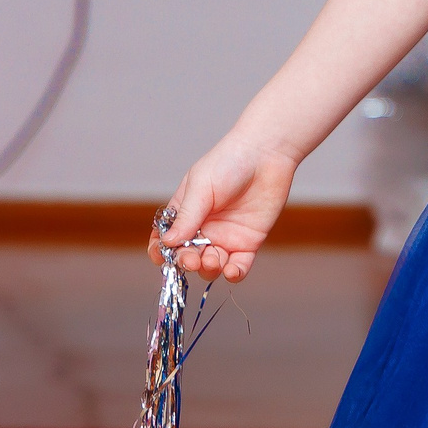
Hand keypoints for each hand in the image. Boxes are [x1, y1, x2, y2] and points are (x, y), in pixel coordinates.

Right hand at [146, 127, 302, 281]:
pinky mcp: (249, 242)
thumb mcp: (201, 187)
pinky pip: (239, 266)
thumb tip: (168, 242)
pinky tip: (231, 271)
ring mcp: (226, 237)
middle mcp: (203, 229)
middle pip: (188, 257)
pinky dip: (234, 274)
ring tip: (213, 260)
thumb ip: (187, 216)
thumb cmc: (229, 162)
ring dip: (209, 270)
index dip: (161, 251)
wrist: (267, 154)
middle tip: (192, 260)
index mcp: (185, 213)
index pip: (166, 239)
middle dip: (186, 262)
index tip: (162, 257)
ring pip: (211, 267)